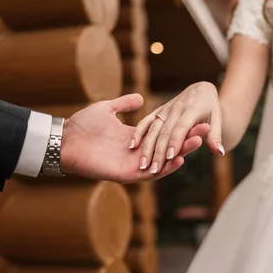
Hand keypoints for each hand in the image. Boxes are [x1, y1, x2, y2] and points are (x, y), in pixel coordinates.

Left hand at [59, 94, 208, 182]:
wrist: (66, 140)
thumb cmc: (82, 125)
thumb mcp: (107, 109)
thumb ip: (124, 104)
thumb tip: (139, 98)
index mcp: (135, 138)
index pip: (163, 134)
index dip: (179, 128)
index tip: (196, 117)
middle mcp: (138, 152)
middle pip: (168, 146)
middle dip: (187, 139)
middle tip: (206, 130)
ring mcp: (134, 164)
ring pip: (164, 161)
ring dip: (181, 152)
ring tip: (198, 142)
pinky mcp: (127, 174)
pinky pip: (151, 174)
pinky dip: (166, 168)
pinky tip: (179, 158)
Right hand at [130, 82, 223, 173]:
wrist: (201, 91)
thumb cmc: (211, 109)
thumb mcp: (218, 120)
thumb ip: (216, 136)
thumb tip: (220, 152)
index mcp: (192, 110)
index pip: (182, 128)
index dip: (176, 142)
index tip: (170, 157)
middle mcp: (176, 109)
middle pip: (165, 132)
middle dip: (158, 152)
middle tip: (153, 170)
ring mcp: (165, 109)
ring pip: (153, 129)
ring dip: (146, 147)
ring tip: (142, 164)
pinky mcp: (158, 111)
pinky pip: (146, 121)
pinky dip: (139, 132)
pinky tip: (133, 146)